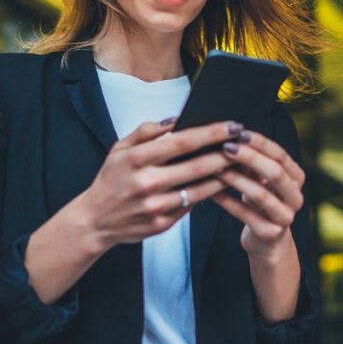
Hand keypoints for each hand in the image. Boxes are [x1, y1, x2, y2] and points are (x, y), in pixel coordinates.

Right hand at [73, 119, 241, 250]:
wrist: (95, 220)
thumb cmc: (111, 178)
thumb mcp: (120, 149)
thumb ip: (146, 131)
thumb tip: (176, 119)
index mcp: (137, 159)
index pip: (183, 141)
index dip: (212, 133)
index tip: (233, 125)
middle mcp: (147, 183)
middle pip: (198, 166)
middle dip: (227, 153)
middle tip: (247, 143)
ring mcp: (156, 206)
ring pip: (201, 188)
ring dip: (225, 175)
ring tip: (241, 163)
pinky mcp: (163, 224)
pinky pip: (193, 205)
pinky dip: (209, 193)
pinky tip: (222, 182)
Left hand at [211, 129, 305, 261]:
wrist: (267, 241)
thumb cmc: (261, 202)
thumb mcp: (261, 180)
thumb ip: (253, 162)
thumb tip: (230, 137)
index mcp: (296, 179)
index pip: (281, 155)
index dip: (261, 143)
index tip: (239, 133)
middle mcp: (296, 197)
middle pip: (275, 172)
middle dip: (250, 158)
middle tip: (227, 147)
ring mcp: (285, 217)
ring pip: (260, 194)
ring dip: (235, 179)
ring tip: (215, 168)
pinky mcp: (269, 233)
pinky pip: (245, 214)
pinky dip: (227, 202)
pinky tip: (211, 192)